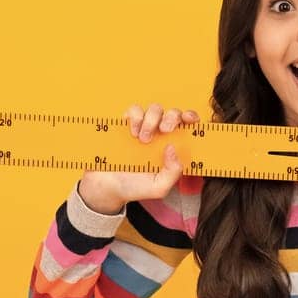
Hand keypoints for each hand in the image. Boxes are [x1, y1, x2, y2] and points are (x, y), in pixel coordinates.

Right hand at [78, 103, 201, 212]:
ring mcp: (143, 128)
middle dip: (172, 117)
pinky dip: (136, 117)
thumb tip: (173, 148)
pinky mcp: (126, 124)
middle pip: (173, 113)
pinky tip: (133, 133)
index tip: (190, 119)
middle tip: (164, 130)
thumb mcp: (159, 188)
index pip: (186, 128)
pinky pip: (134, 110)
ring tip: (142, 139)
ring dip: (152, 120)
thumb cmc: (135, 187)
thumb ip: (173, 173)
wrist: (106, 186)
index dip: (190, 117)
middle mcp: (160, 136)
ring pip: (155, 109)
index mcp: (172, 148)